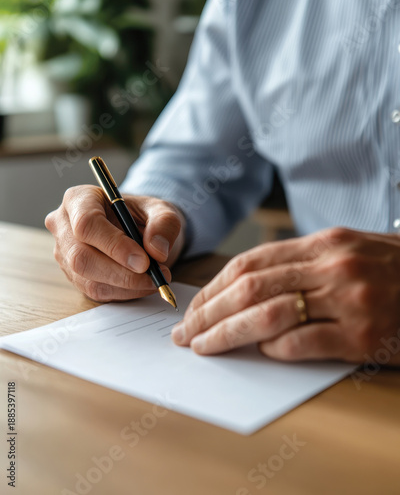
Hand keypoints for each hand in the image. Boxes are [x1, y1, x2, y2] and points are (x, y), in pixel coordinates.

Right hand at [45, 185, 185, 301]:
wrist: (139, 229)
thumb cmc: (143, 214)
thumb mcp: (162, 210)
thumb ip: (164, 223)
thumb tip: (157, 250)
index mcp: (79, 199)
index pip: (87, 224)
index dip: (114, 245)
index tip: (144, 260)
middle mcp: (64, 226)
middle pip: (81, 256)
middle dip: (121, 272)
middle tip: (153, 275)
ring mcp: (65, 253)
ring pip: (87, 278)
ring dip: (126, 285)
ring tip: (154, 280)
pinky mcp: (75, 276)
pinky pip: (95, 291)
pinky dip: (124, 292)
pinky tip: (143, 285)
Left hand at [172, 228, 399, 365]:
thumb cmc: (391, 270)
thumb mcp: (347, 252)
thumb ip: (301, 265)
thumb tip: (248, 289)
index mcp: (323, 242)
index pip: (250, 263)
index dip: (214, 286)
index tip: (193, 307)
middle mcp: (333, 264)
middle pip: (249, 287)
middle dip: (209, 311)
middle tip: (186, 332)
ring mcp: (351, 298)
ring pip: (269, 313)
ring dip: (229, 333)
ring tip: (204, 347)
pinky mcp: (366, 333)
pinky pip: (305, 342)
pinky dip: (275, 348)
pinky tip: (260, 353)